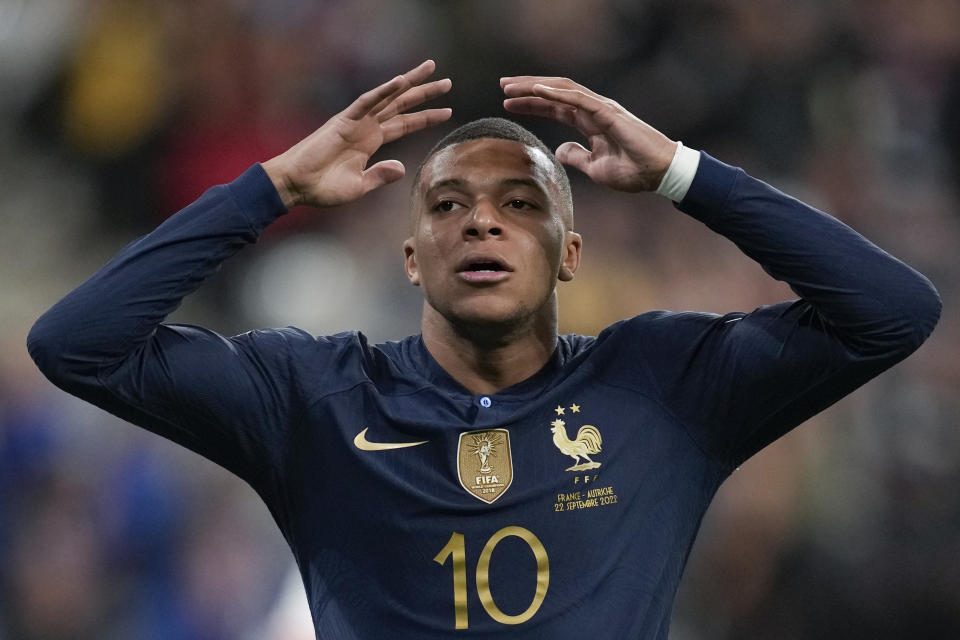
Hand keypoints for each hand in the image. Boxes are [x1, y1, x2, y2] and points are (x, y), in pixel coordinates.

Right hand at [264, 60, 451, 208]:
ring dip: (410, 83)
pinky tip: (400, 82)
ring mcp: (356, 122)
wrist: (296, 186)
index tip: (448, 111)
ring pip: (388, 97)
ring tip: (431, 69)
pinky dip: (383, 91)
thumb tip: (402, 168)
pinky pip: (366, 102)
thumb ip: (381, 176)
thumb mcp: (359, 186)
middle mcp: (366, 127)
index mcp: (371, 141)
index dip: (426, 117)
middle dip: (425, 93)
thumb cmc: (323, 188)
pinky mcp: (343, 121)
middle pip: (402, 105)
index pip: (405, 124)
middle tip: (448, 82)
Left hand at [501, 76, 675, 192]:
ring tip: (511, 86)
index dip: (532, 103)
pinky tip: (536, 90)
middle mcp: (593, 110)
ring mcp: (600, 109)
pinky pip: (577, 98)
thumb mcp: (594, 167)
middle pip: (554, 93)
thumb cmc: (632, 171)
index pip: (556, 107)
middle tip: (503, 86)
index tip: (508, 103)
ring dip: (535, 86)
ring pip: (562, 90)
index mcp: (590, 122)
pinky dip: (556, 93)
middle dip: (527, 88)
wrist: (658, 174)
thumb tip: (559, 150)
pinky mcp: (608, 112)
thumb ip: (576, 157)